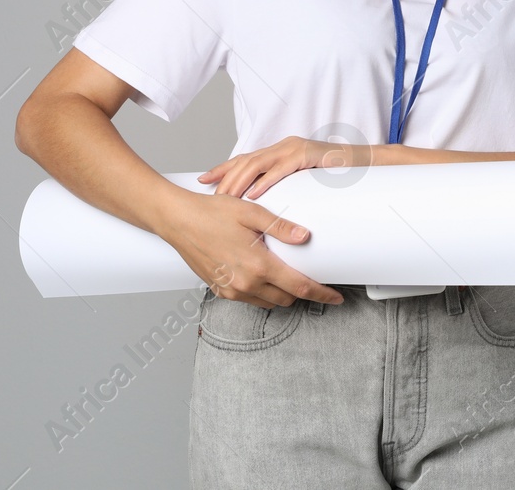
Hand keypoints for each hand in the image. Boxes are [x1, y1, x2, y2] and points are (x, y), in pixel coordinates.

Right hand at [159, 190, 343, 308]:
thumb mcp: (251, 212)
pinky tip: (261, 274)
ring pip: (268, 302)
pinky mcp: (220, 290)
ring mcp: (231, 290)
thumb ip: (280, 227)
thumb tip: (305, 237)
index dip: (322, 294)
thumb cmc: (213, 213)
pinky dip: (261, 292)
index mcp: (258, 265)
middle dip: (302, 292)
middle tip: (312, 279)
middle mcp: (245, 283)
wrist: (178, 221)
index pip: (300, 287)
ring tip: (286, 274)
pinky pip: (249, 299)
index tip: (336, 298)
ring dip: (281, 293)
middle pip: (286, 299)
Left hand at [198, 136, 376, 199]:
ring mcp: (295, 149)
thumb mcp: (305, 181)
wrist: (367, 163)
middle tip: (210, 195)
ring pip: (258, 163)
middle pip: (245, 160)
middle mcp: (284, 146)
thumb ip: (287, 186)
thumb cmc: (337, 175)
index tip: (203, 180)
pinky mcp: (308, 155)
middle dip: (225, 178)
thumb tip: (267, 206)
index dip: (223, 169)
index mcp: (281, 152)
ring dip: (239, 181)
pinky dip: (265, 181)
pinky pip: (281, 168)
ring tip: (226, 197)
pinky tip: (254, 193)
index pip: (245, 159)